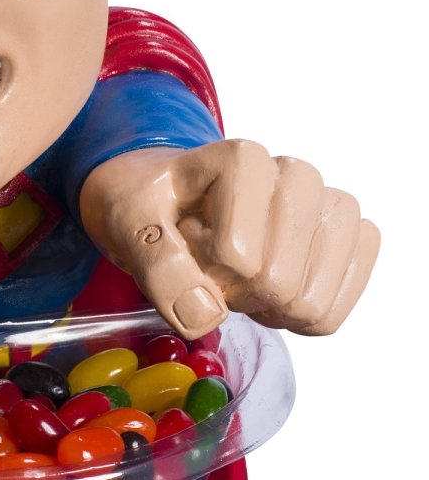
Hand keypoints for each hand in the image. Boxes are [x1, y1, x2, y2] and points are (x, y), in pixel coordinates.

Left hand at [78, 139, 379, 338]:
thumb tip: (204, 316)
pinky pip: (334, 308)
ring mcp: (330, 207)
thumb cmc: (150, 205)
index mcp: (245, 160)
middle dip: (234, 293)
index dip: (204, 271)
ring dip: (265, 308)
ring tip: (236, 276)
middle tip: (207, 267)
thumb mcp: (128, 225)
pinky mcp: (350, 239)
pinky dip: (295, 319)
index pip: (239, 258)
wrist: (165, 198)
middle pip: (278, 284)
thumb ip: (158, 266)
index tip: (185, 245)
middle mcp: (297, 176)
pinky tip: (267, 293)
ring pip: (310, 301)